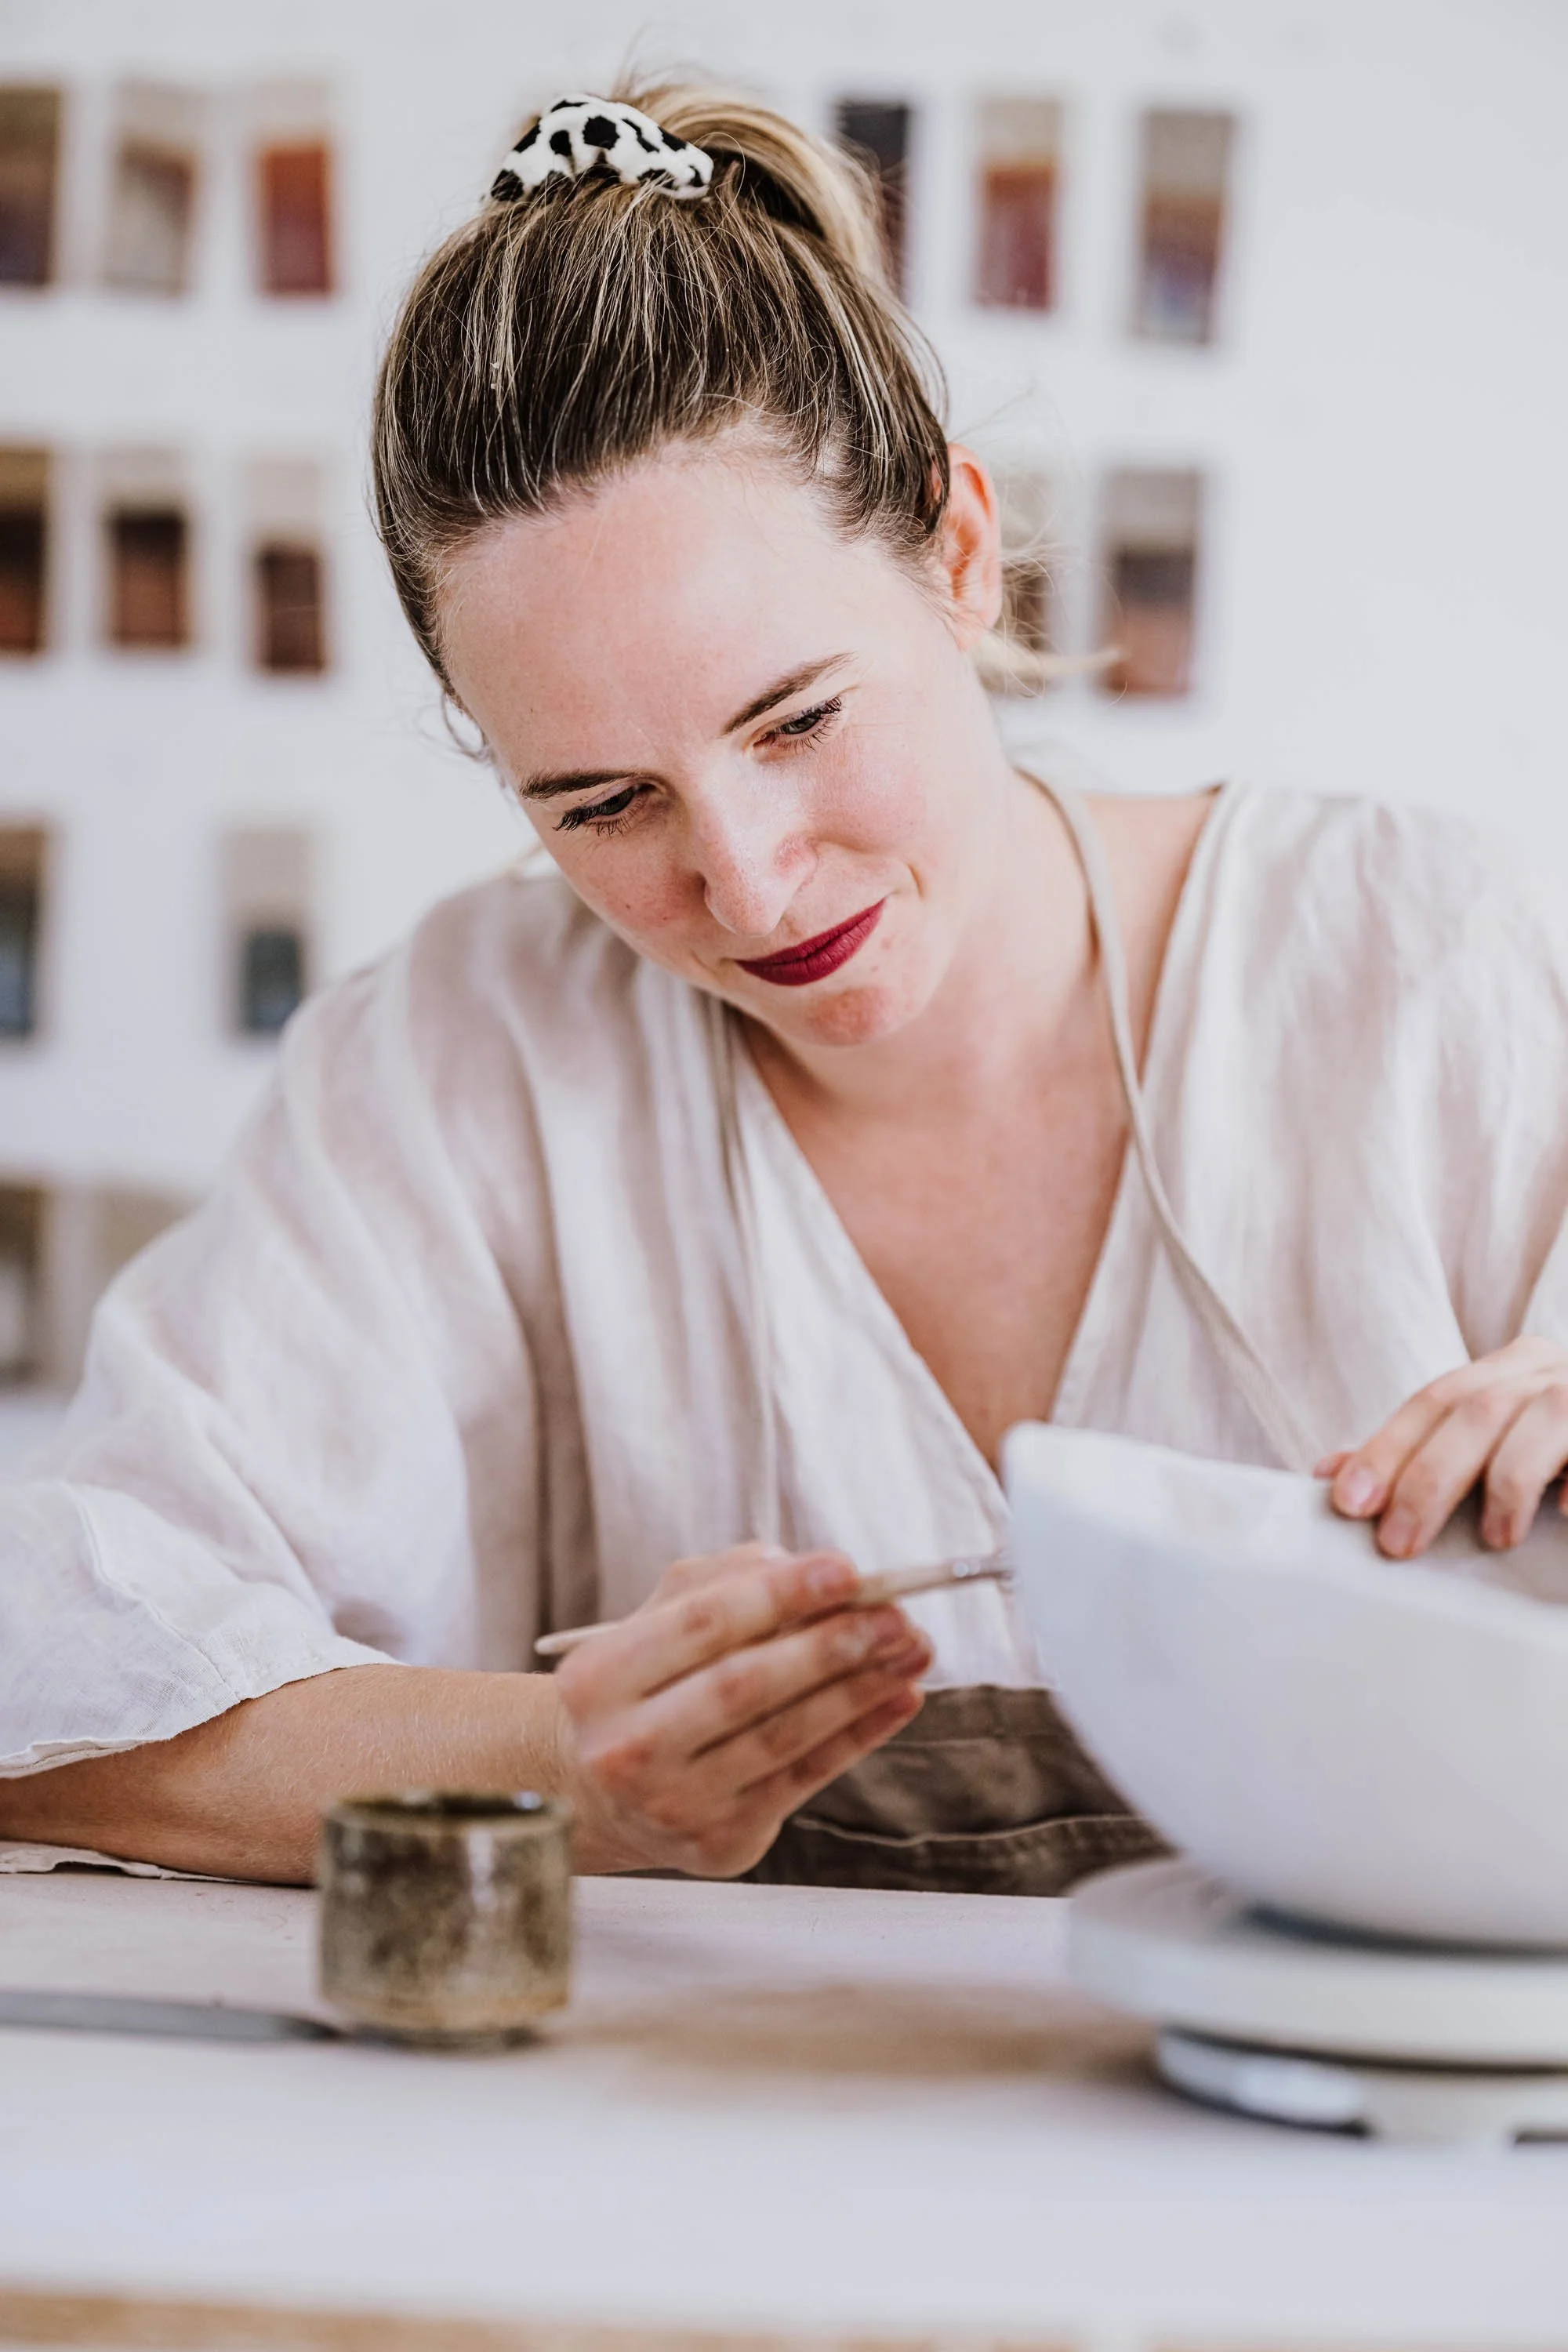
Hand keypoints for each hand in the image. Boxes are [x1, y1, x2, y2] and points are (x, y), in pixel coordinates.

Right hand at [552, 1541, 930, 1877]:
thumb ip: (723, 1581)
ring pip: (782, 1737)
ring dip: (859, 1689)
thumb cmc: (644, 1685)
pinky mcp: (718, 1843)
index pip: (702, 1624)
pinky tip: (898, 1697)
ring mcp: (672, 1803)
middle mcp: (625, 1748)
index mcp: (598, 1677)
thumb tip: (802, 1568)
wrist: (600, 1789)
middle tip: (895, 1615)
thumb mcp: (658, 1619)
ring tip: (912, 1650)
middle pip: (743, 1686)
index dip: (781, 1594)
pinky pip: (803, 1780)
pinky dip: (859, 1735)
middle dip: (829, 1645)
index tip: (848, 1569)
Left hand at [1318, 1335, 1567, 1557]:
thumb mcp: (1495, 1442)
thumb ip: (1424, 1454)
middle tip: (1397, 1544)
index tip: (1346, 1501)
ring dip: (1506, 1484)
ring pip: (1536, 1421)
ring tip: (1492, 1538)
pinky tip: (1567, 1517)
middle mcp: (1553, 1370)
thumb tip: (1331, 1474)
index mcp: (1514, 1368)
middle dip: (1426, 1479)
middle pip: (1474, 1411)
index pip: (1434, 1400)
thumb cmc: (1565, 1455)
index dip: (1386, 1448)